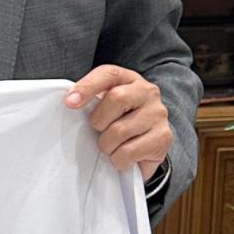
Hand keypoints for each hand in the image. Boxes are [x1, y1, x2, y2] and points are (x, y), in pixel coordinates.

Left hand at [65, 65, 171, 180]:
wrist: (146, 142)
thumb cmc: (117, 120)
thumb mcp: (102, 104)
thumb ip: (89, 100)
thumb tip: (69, 103)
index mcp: (128, 78)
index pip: (108, 74)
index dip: (87, 87)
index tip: (70, 103)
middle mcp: (147, 92)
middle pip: (117, 98)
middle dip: (99, 120)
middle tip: (99, 130)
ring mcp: (158, 114)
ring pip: (121, 129)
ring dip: (107, 144)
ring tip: (111, 145)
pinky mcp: (164, 138)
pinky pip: (130, 151)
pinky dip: (119, 159)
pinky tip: (123, 155)